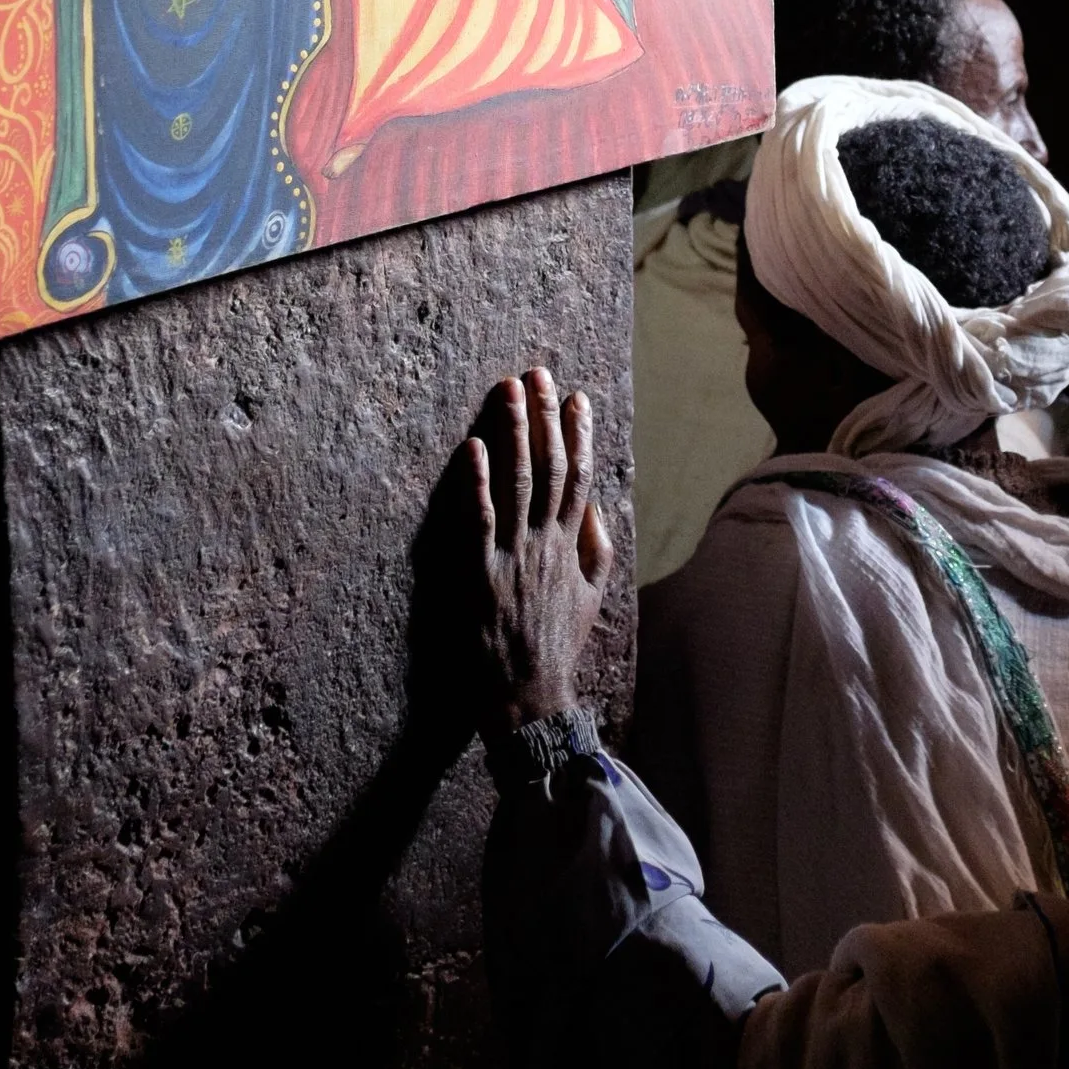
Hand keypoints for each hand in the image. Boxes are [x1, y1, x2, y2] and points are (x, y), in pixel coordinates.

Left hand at [465, 368, 612, 737]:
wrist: (529, 695)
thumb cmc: (558, 644)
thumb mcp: (592, 594)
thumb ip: (595, 546)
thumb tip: (593, 502)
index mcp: (571, 545)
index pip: (579, 476)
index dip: (579, 433)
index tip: (577, 395)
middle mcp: (545, 543)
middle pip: (549, 467)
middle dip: (544, 416)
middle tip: (537, 373)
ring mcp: (513, 557)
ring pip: (517, 484)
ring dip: (514, 434)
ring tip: (508, 391)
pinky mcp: (479, 577)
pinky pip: (479, 522)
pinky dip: (477, 484)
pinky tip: (473, 449)